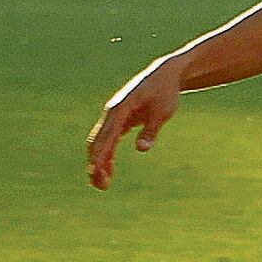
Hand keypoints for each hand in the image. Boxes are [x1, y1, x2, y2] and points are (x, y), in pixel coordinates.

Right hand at [87, 58, 183, 188]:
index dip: (100, 155)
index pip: (106, 136)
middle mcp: (113, 112)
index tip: (96, 172)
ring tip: (101, 185)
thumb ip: (151, 130)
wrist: (165, 75)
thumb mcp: (163, 112)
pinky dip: (107, 155)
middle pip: (98, 141)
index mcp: (120, 108)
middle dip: (96, 163)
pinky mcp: (120, 120)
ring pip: (100, 142)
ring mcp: (114, 116)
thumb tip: (141, 149)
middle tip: (101, 185)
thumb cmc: (165, 92)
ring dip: (99, 162)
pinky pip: (108, 140)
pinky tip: (108, 171)